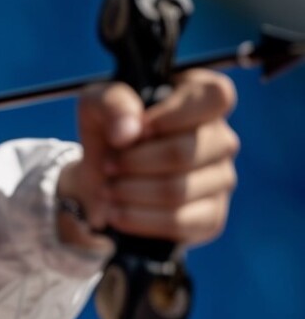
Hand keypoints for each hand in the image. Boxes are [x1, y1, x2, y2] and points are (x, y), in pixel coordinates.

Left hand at [57, 67, 239, 251]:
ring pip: (177, 190)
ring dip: (130, 191)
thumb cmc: (108, 129)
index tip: (139, 129)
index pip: (216, 96)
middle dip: (134, 162)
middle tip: (108, 165)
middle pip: (185, 152)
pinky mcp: (211, 216)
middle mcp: (221, 137)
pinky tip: (116, 212)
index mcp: (203, 97)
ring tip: (108, 188)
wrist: (102, 176)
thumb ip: (112, 104)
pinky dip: (138, 218)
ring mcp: (221, 179)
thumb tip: (127, 131)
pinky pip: (178, 222)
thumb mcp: (98, 103)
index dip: (173, 115)